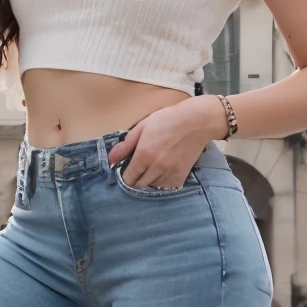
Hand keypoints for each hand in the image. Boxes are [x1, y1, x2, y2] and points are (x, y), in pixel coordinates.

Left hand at [106, 97, 228, 189]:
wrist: (197, 122)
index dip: (124, 176)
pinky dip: (162, 181)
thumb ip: (126, 145)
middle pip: (139, 185)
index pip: (127, 178)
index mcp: (144, 155)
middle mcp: (156, 168)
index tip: (125, 170)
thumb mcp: (143, 127)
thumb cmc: (168, 120)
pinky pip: (166, 187)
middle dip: (135, 179)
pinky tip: (164, 170)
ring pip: (152, 186)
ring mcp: (169, 174)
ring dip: (149, 180)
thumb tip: (110, 160)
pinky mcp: (180, 177)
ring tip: (153, 167)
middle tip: (139, 167)